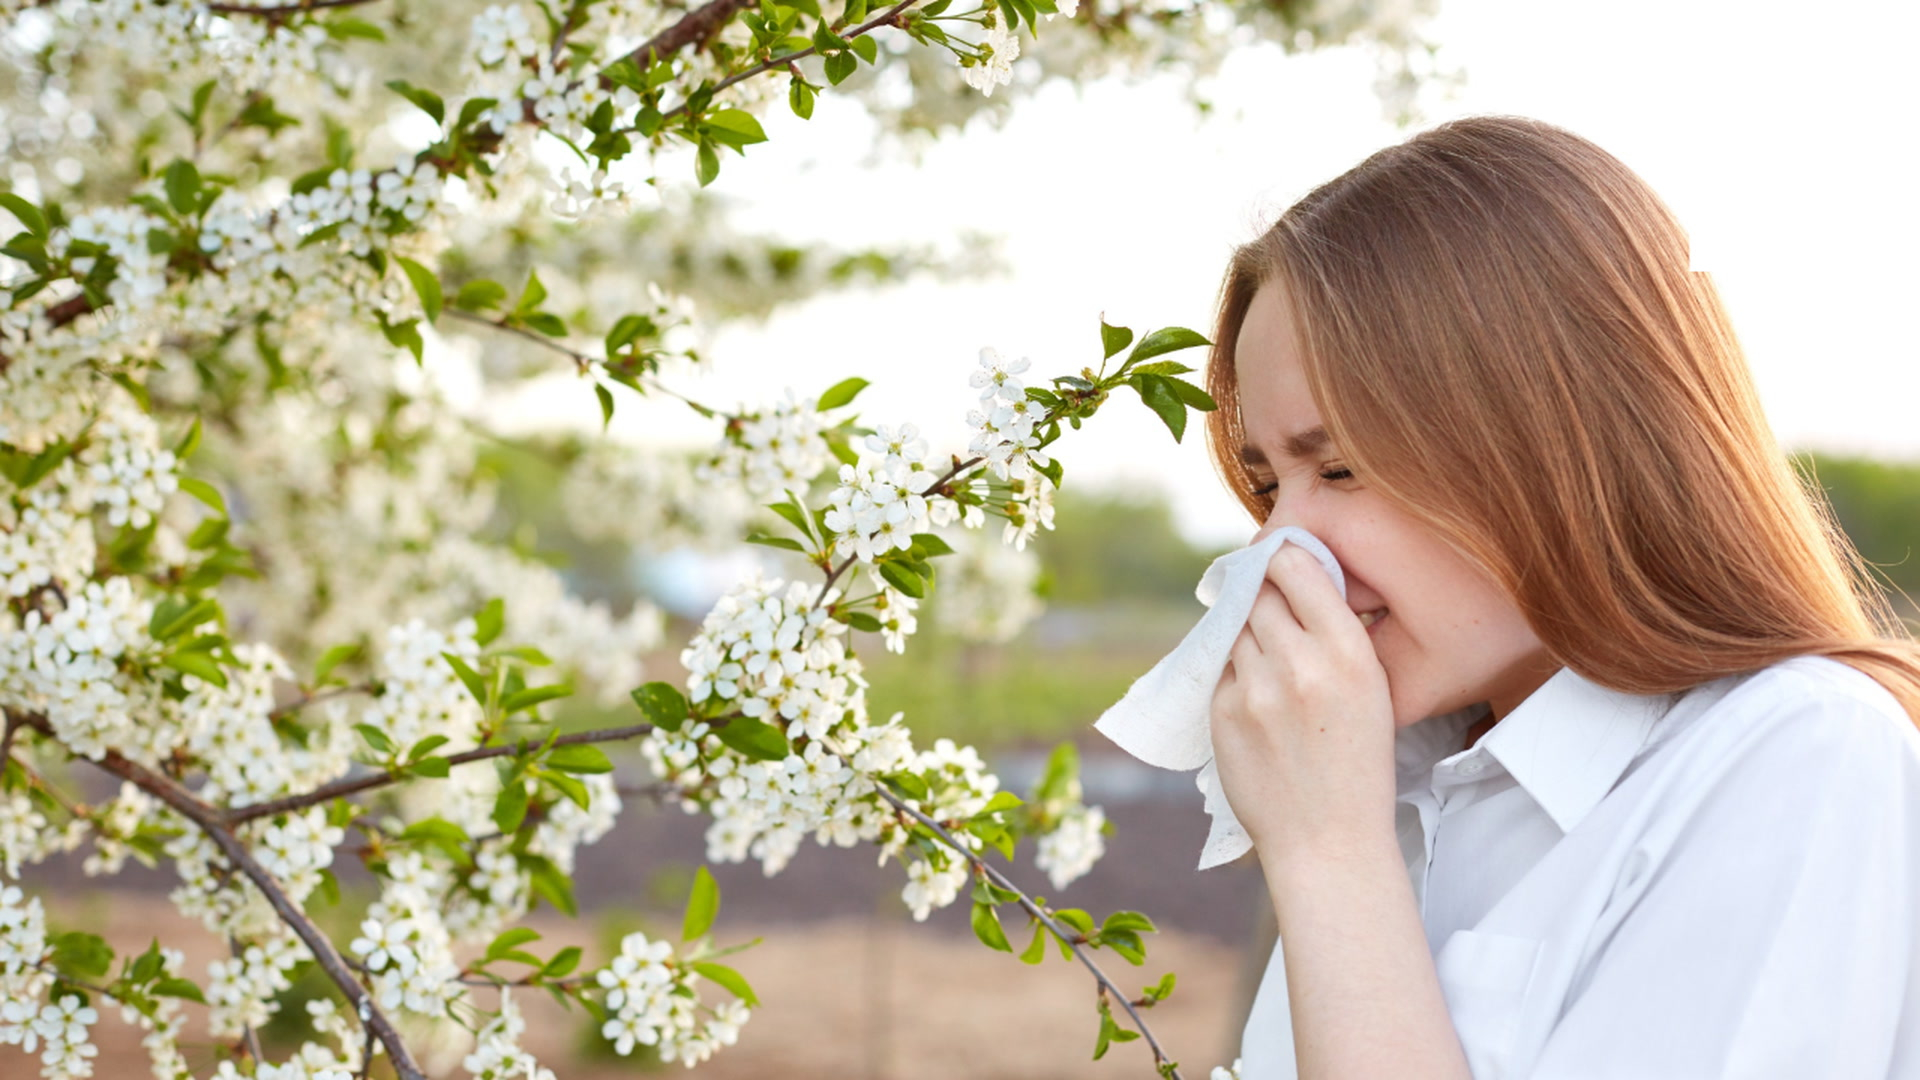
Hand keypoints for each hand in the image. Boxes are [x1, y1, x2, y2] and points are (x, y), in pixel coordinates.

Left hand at [1209, 543, 1398, 870]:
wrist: (1328, 840)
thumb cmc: (1357, 764)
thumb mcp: (1373, 690)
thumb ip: (1335, 635)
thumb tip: (1294, 581)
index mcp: (1349, 652)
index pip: (1297, 568)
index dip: (1282, 558)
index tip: (1277, 559)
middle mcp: (1299, 662)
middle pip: (1259, 593)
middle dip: (1262, 594)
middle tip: (1268, 606)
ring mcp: (1256, 688)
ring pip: (1235, 629)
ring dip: (1246, 634)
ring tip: (1269, 663)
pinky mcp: (1223, 712)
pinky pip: (1221, 669)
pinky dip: (1234, 673)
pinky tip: (1257, 699)